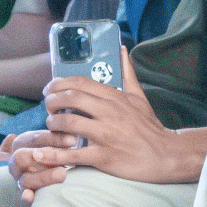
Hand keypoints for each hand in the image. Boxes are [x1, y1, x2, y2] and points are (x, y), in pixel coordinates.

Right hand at [6, 130, 79, 202]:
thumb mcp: (56, 140)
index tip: (73, 140)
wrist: (46, 166)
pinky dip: (27, 196)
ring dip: (44, 177)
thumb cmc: (56, 147)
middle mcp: (16, 161)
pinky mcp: (26, 192)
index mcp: (21, 143)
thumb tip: (72, 135)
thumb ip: (60, 135)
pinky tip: (30, 194)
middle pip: (22, 158)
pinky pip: (23, 196)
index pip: (35, 139)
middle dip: (45, 157)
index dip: (53, 138)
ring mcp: (20, 178)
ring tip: (63, 173)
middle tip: (66, 158)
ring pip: (25, 179)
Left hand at [31, 47, 194, 184]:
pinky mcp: (103, 156)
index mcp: (116, 97)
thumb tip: (121, 50)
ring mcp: (105, 134)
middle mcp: (109, 112)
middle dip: (51, 101)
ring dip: (52, 125)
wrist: (164, 154)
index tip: (50, 89)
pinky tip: (42, 153)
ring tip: (51, 127)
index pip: (80, 82)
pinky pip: (72, 155)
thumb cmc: (149, 126)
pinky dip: (53, 154)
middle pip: (70, 99)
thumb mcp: (140, 97)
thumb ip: (128, 73)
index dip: (59, 83)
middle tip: (48, 107)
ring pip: (68, 124)